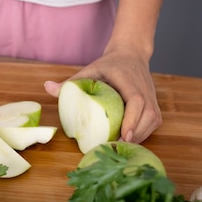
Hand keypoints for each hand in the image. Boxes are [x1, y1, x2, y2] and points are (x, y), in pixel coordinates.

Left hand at [44, 47, 161, 143]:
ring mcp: (152, 99)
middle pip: (148, 116)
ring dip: (138, 137)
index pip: (137, 101)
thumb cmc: (110, 65)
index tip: (124, 135)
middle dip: (134, 134)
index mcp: (130, 81)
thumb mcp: (90, 70)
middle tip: (115, 146)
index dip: (132, 119)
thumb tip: (47, 87)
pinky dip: (141, 134)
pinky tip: (126, 140)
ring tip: (120, 146)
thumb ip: (71, 82)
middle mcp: (145, 91)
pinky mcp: (154, 106)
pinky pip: (152, 124)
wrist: (131, 55)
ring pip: (152, 122)